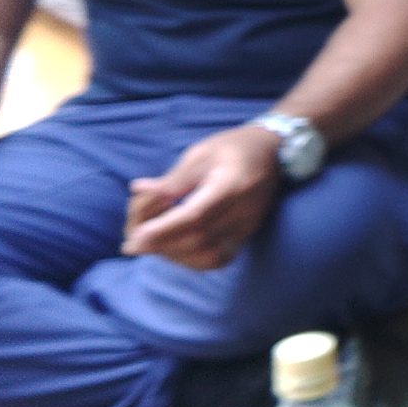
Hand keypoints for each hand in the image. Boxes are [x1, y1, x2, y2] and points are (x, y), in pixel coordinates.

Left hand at [127, 125, 282, 270]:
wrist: (275, 151)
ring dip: (174, 255)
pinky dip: (192, 260)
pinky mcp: (248, 235)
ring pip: (208, 256)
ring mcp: (249, 226)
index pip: (195, 216)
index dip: (163, 230)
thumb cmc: (233, 147)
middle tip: (133, 242)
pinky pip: (218, 259)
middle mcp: (244, 210)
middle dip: (161, 245)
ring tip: (151, 244)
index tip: (135, 238)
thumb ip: (173, 178)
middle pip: (199, 240)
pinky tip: (174, 249)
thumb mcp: (200, 153)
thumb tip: (139, 190)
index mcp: (232, 184)